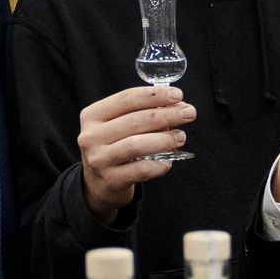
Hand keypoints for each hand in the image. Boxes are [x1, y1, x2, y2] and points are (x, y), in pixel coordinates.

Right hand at [77, 85, 195, 219]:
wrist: (98, 183)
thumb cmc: (115, 146)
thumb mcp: (120, 126)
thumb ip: (144, 113)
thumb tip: (179, 106)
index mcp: (93, 115)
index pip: (126, 99)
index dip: (155, 95)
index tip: (177, 94)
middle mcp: (91, 136)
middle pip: (134, 120)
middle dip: (166, 115)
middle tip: (188, 113)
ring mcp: (99, 159)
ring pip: (136, 145)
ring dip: (164, 139)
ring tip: (181, 137)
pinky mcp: (110, 180)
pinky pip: (141, 169)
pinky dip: (159, 164)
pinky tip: (168, 161)